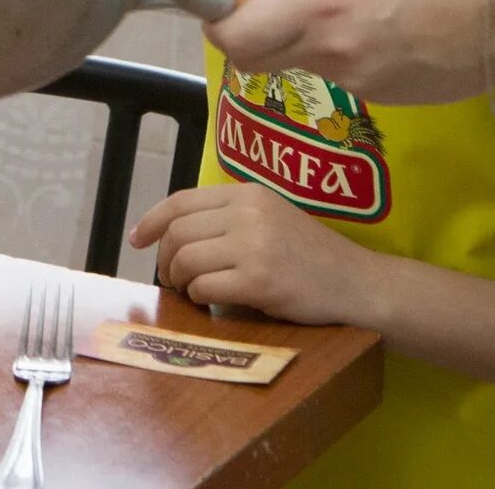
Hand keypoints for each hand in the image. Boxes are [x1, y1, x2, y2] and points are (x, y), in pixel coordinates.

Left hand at [136, 183, 377, 325]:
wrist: (358, 284)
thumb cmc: (312, 257)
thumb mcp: (271, 219)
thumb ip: (229, 218)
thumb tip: (174, 235)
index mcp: (250, 192)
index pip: (182, 200)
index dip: (151, 220)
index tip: (136, 239)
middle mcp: (250, 212)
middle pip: (179, 232)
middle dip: (165, 258)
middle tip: (171, 278)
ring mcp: (255, 245)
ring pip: (187, 259)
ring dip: (179, 279)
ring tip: (188, 290)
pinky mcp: (260, 280)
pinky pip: (205, 287)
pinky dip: (199, 297)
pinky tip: (211, 301)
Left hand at [207, 0, 494, 105]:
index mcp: (320, 2)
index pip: (233, 35)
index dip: (220, 19)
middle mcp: (328, 50)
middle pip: (253, 57)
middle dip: (251, 31)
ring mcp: (353, 81)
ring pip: (297, 63)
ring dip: (302, 38)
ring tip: (352, 4)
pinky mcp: (379, 98)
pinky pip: (338, 74)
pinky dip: (342, 52)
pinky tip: (383, 27)